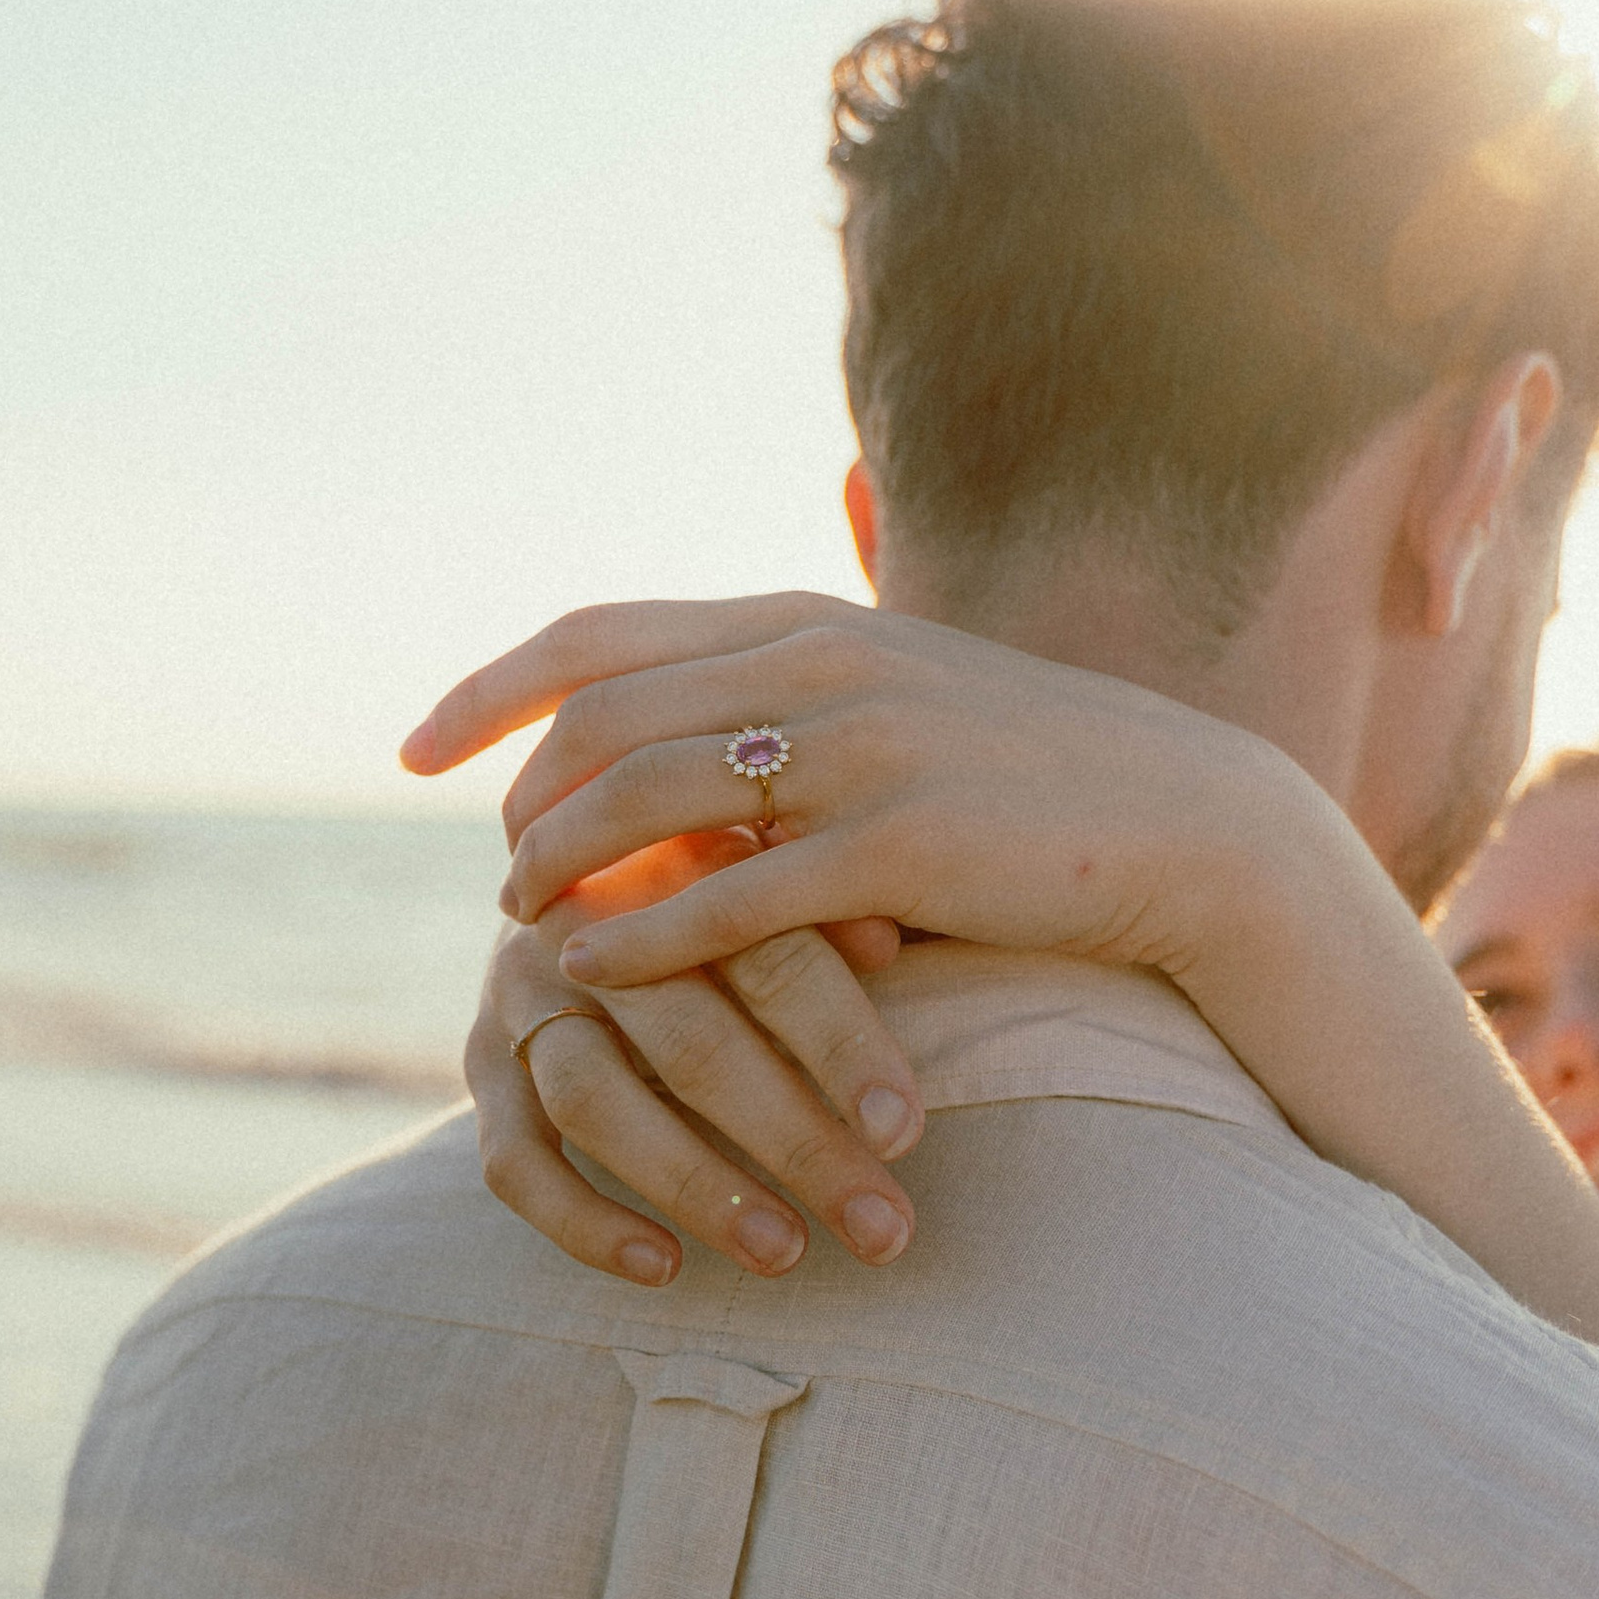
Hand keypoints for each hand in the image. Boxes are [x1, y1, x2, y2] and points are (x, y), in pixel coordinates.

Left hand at [405, 594, 1317, 996]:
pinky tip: (592, 974)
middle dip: (522, 800)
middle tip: (499, 872)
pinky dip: (640, 936)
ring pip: (648, 800)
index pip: (598, 634)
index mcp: (805, 624)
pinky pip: (729, 896)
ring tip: (525, 925)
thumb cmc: (1027, 781)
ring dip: (561, 867)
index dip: (490, 691)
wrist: (1184, 821)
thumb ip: (783, 702)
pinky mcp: (900, 849)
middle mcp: (820, 669)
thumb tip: (666, 740)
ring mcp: (861, 754)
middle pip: (602, 717)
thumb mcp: (893, 703)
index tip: (415, 750)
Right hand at [475, 846, 924, 1289]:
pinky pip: (514, 1162)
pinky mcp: (480, 1070)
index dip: (842, 1047)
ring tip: (784, 1253)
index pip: (771, 960)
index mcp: (676, 873)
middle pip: (693, 1045)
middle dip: (796, 1146)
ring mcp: (520, 1003)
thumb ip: (824, 910)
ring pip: (596, 1103)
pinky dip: (582, 1221)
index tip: (904, 1135)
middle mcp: (588, 934)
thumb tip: (884, 938)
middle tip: (879, 1229)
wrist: (569, 876)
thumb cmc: (715, 894)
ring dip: (695, 1186)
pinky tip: (663, 1266)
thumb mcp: (772, 883)